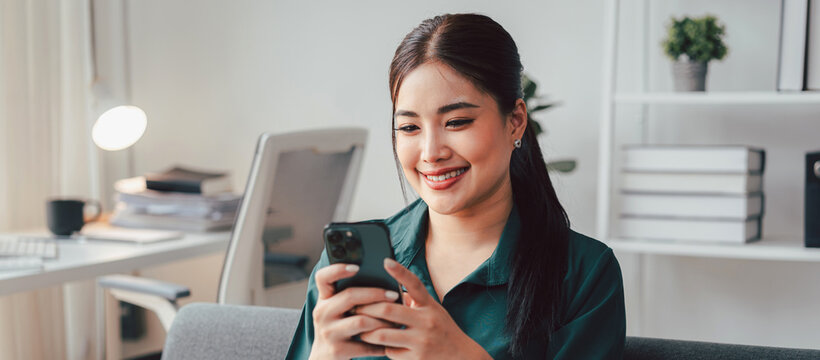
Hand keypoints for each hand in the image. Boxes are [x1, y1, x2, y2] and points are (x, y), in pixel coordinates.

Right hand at [308, 263, 398, 359]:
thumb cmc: (339, 329)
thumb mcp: (338, 311)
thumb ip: (352, 297)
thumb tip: (385, 281)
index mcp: (324, 299)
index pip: (323, 278)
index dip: (337, 269)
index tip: (357, 266)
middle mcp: (322, 313)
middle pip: (349, 296)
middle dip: (376, 294)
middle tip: (395, 295)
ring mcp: (328, 332)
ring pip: (361, 321)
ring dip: (383, 321)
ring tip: (397, 321)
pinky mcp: (336, 350)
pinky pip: (365, 344)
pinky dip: (380, 344)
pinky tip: (390, 342)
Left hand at [354, 258, 491, 359]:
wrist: (462, 356)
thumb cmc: (443, 329)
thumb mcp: (433, 310)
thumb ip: (414, 300)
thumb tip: (392, 286)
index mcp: (429, 305)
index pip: (414, 284)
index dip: (400, 271)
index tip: (385, 261)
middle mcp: (426, 320)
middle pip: (388, 310)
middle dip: (367, 308)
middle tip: (354, 308)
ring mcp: (421, 340)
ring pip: (383, 334)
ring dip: (367, 331)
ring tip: (359, 328)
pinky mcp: (417, 358)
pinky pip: (390, 352)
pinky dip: (382, 348)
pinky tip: (378, 346)